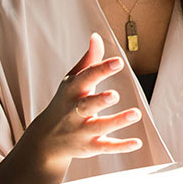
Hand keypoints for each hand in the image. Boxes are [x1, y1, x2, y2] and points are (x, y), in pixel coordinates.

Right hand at [20, 32, 143, 171]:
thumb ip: (88, 60)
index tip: (118, 62)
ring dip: (117, 121)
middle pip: (87, 105)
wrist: (44, 140)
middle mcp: (75, 112)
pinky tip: (137, 142)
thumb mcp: (72, 81)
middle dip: (100, 100)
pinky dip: (121, 146)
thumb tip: (97, 36)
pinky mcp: (89, 147)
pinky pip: (106, 147)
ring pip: (100, 126)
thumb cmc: (64, 102)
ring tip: (136, 113)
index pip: (86, 78)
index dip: (101, 69)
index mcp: (72, 92)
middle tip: (115, 95)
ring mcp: (82, 131)